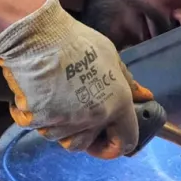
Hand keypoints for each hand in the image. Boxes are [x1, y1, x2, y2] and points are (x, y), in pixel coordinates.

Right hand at [0, 0, 152, 158]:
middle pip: (86, 144)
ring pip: (61, 138)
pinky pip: (37, 127)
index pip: (125, 142)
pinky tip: (36, 96)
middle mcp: (92, 118)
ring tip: (55, 98)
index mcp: (117, 105)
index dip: (118, 145)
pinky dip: (36, 116)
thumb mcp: (110, 55)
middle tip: (75, 111)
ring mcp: (63, 122)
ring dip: (59, 125)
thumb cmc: (75, 41)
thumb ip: (127, 82)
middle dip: (82, 133)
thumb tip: (144, 97)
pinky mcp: (36, 120)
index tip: (108, 138)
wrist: (36, 36)